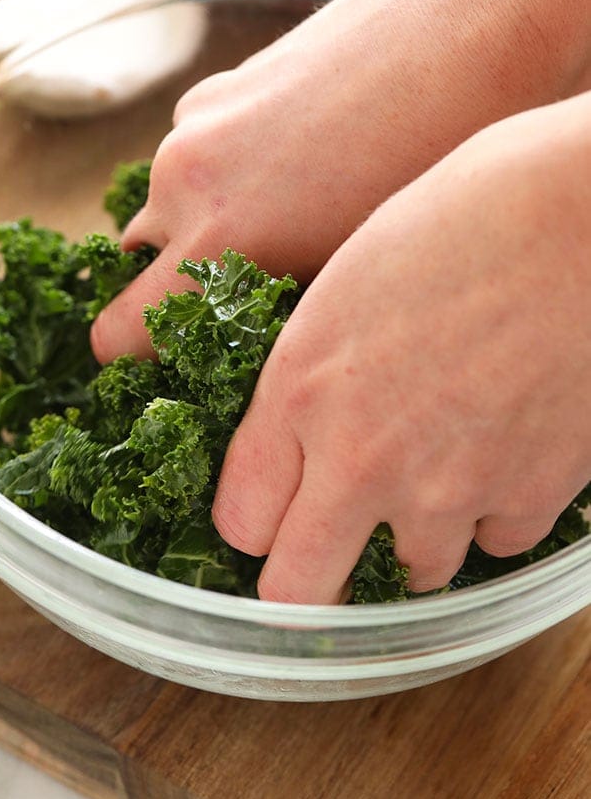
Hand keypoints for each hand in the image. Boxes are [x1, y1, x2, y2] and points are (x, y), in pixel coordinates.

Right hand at [91, 0, 580, 362]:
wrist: (470, 23)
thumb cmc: (439, 158)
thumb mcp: (358, 268)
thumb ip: (277, 310)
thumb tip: (251, 339)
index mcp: (219, 240)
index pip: (119, 332)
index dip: (136, 358)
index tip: (175, 362)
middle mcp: (185, 179)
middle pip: (141, 260)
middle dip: (176, 283)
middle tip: (252, 287)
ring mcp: (197, 122)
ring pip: (172, 200)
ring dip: (207, 220)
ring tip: (294, 212)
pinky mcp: (220, 81)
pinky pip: (197, 150)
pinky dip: (226, 169)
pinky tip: (300, 156)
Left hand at [212, 97, 590, 602]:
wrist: (578, 211)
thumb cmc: (463, 214)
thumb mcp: (348, 283)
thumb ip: (311, 375)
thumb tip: (296, 428)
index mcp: (301, 391)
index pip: (242, 520)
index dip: (253, 525)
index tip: (269, 517)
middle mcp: (363, 457)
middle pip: (300, 588)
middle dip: (310, 574)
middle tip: (330, 544)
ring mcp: (450, 488)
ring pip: (413, 572)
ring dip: (416, 535)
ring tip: (438, 468)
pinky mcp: (530, 496)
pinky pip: (496, 540)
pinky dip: (494, 511)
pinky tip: (504, 451)